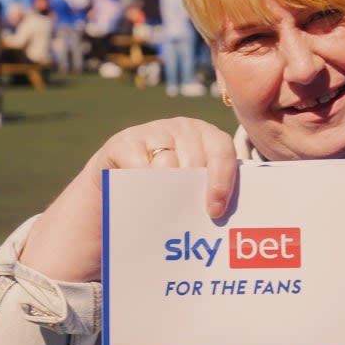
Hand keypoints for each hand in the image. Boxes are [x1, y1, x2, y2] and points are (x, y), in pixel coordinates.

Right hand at [91, 117, 239, 217]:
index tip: (215, 210)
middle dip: (192, 191)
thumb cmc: (168, 190)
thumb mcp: (192, 186)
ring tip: (165, 210)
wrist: (122, 184)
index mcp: (207, 137)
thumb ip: (208, 193)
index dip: (221, 180)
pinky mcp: (125, 142)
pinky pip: (140, 167)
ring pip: (167, 165)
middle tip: (187, 216)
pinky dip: (143, 185)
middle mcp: (183, 128)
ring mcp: (153, 131)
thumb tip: (218, 215)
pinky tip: (142, 198)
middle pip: (194, 161)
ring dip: (167, 190)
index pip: (222, 150)